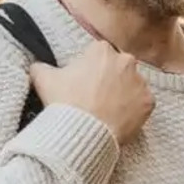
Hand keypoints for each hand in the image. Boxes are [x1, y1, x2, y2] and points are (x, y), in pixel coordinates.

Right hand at [29, 40, 154, 145]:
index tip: (84, 88)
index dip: (90, 73)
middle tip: (96, 103)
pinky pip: (143, 105)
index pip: (98, 58)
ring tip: (108, 114)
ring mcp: (139, 82)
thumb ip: (40, 67)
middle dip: (109, 83)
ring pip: (132, 87)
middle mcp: (125, 60)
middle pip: (118, 70)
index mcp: (101, 50)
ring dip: (123, 97)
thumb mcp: (44, 80)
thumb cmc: (65, 105)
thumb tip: (35, 66)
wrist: (82, 134)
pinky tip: (120, 121)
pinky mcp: (148, 103)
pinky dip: (134, 113)